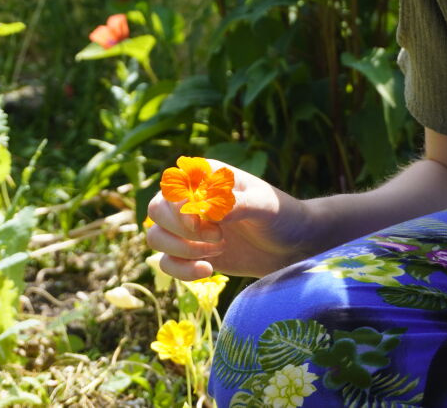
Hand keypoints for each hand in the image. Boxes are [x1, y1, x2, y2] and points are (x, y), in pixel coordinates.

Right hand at [146, 159, 316, 279]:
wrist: (291, 247)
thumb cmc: (280, 216)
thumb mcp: (264, 206)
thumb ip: (237, 204)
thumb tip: (207, 210)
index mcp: (205, 176)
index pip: (172, 185)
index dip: (181, 207)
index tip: (207, 222)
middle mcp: (190, 199)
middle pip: (156, 210)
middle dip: (181, 230)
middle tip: (217, 238)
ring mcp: (187, 227)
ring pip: (155, 237)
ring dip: (181, 250)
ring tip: (218, 251)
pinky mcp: (189, 253)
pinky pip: (166, 263)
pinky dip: (181, 270)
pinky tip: (208, 270)